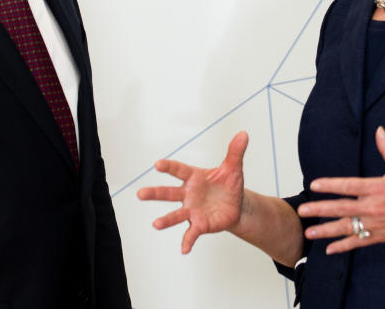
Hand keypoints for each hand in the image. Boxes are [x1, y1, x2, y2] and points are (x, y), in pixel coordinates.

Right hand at [137, 131, 248, 253]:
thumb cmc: (229, 185)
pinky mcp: (199, 224)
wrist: (236, 205)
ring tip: (156, 224)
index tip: (157, 164)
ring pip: (176, 215)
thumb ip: (235, 152)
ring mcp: (192, 210)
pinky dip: (187, 241)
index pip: (179, 170)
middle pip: (169, 193)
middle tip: (140, 194)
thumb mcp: (234, 168)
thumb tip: (243, 134)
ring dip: (166, 220)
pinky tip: (184, 249)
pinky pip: (191, 233)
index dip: (168, 167)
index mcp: (194, 177)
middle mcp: (188, 194)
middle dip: (154, 193)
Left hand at [297, 126, 384, 254]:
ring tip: (308, 233)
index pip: (349, 185)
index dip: (331, 185)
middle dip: (320, 210)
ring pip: (347, 228)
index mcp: (377, 188)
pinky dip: (343, 246)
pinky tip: (329, 250)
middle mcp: (373, 207)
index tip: (314, 184)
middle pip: (342, 208)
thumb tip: (379, 130)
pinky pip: (358, 242)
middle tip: (302, 210)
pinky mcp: (380, 236)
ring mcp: (376, 224)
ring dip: (326, 231)